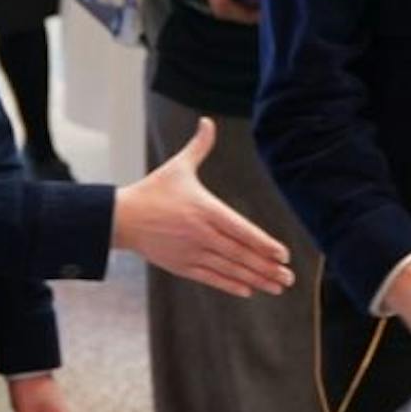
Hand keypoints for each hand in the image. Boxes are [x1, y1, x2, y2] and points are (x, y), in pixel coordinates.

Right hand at [112, 117, 294, 295]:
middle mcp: (201, 233)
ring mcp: (190, 251)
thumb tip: (207, 121)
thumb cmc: (153, 190)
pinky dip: (229, 284)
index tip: (283, 255)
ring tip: (276, 287)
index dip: (263, 243)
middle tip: (289, 277)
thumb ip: (199, 146)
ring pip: (228, 268)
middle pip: (240, 253)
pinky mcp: (180, 265)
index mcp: (205, 209)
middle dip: (266, 267)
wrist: (121, 217)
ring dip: (254, 279)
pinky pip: (210, 277)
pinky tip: (247, 290)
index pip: (241, 229)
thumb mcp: (178, 166)